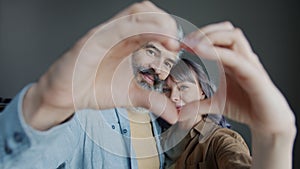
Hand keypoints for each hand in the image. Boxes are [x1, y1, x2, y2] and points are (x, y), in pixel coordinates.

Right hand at [23, 1, 179, 129]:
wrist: (65, 96)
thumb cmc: (93, 88)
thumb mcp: (130, 95)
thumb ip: (152, 100)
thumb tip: (173, 113)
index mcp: (128, 42)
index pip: (153, 23)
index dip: (170, 31)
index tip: (180, 48)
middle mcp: (118, 33)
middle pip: (147, 12)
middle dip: (167, 23)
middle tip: (175, 43)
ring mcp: (105, 34)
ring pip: (135, 14)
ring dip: (157, 23)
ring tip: (169, 41)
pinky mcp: (92, 40)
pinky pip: (116, 28)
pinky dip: (136, 29)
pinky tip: (148, 37)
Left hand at [179, 21, 295, 134]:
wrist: (267, 121)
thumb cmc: (246, 106)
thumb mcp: (216, 103)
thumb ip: (199, 104)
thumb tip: (181, 112)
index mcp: (231, 59)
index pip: (217, 36)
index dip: (198, 36)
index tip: (181, 45)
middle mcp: (240, 57)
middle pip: (225, 30)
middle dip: (203, 32)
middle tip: (186, 43)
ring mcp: (248, 63)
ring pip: (233, 36)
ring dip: (211, 37)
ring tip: (193, 46)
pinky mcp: (254, 74)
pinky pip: (236, 57)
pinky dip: (218, 52)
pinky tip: (202, 52)